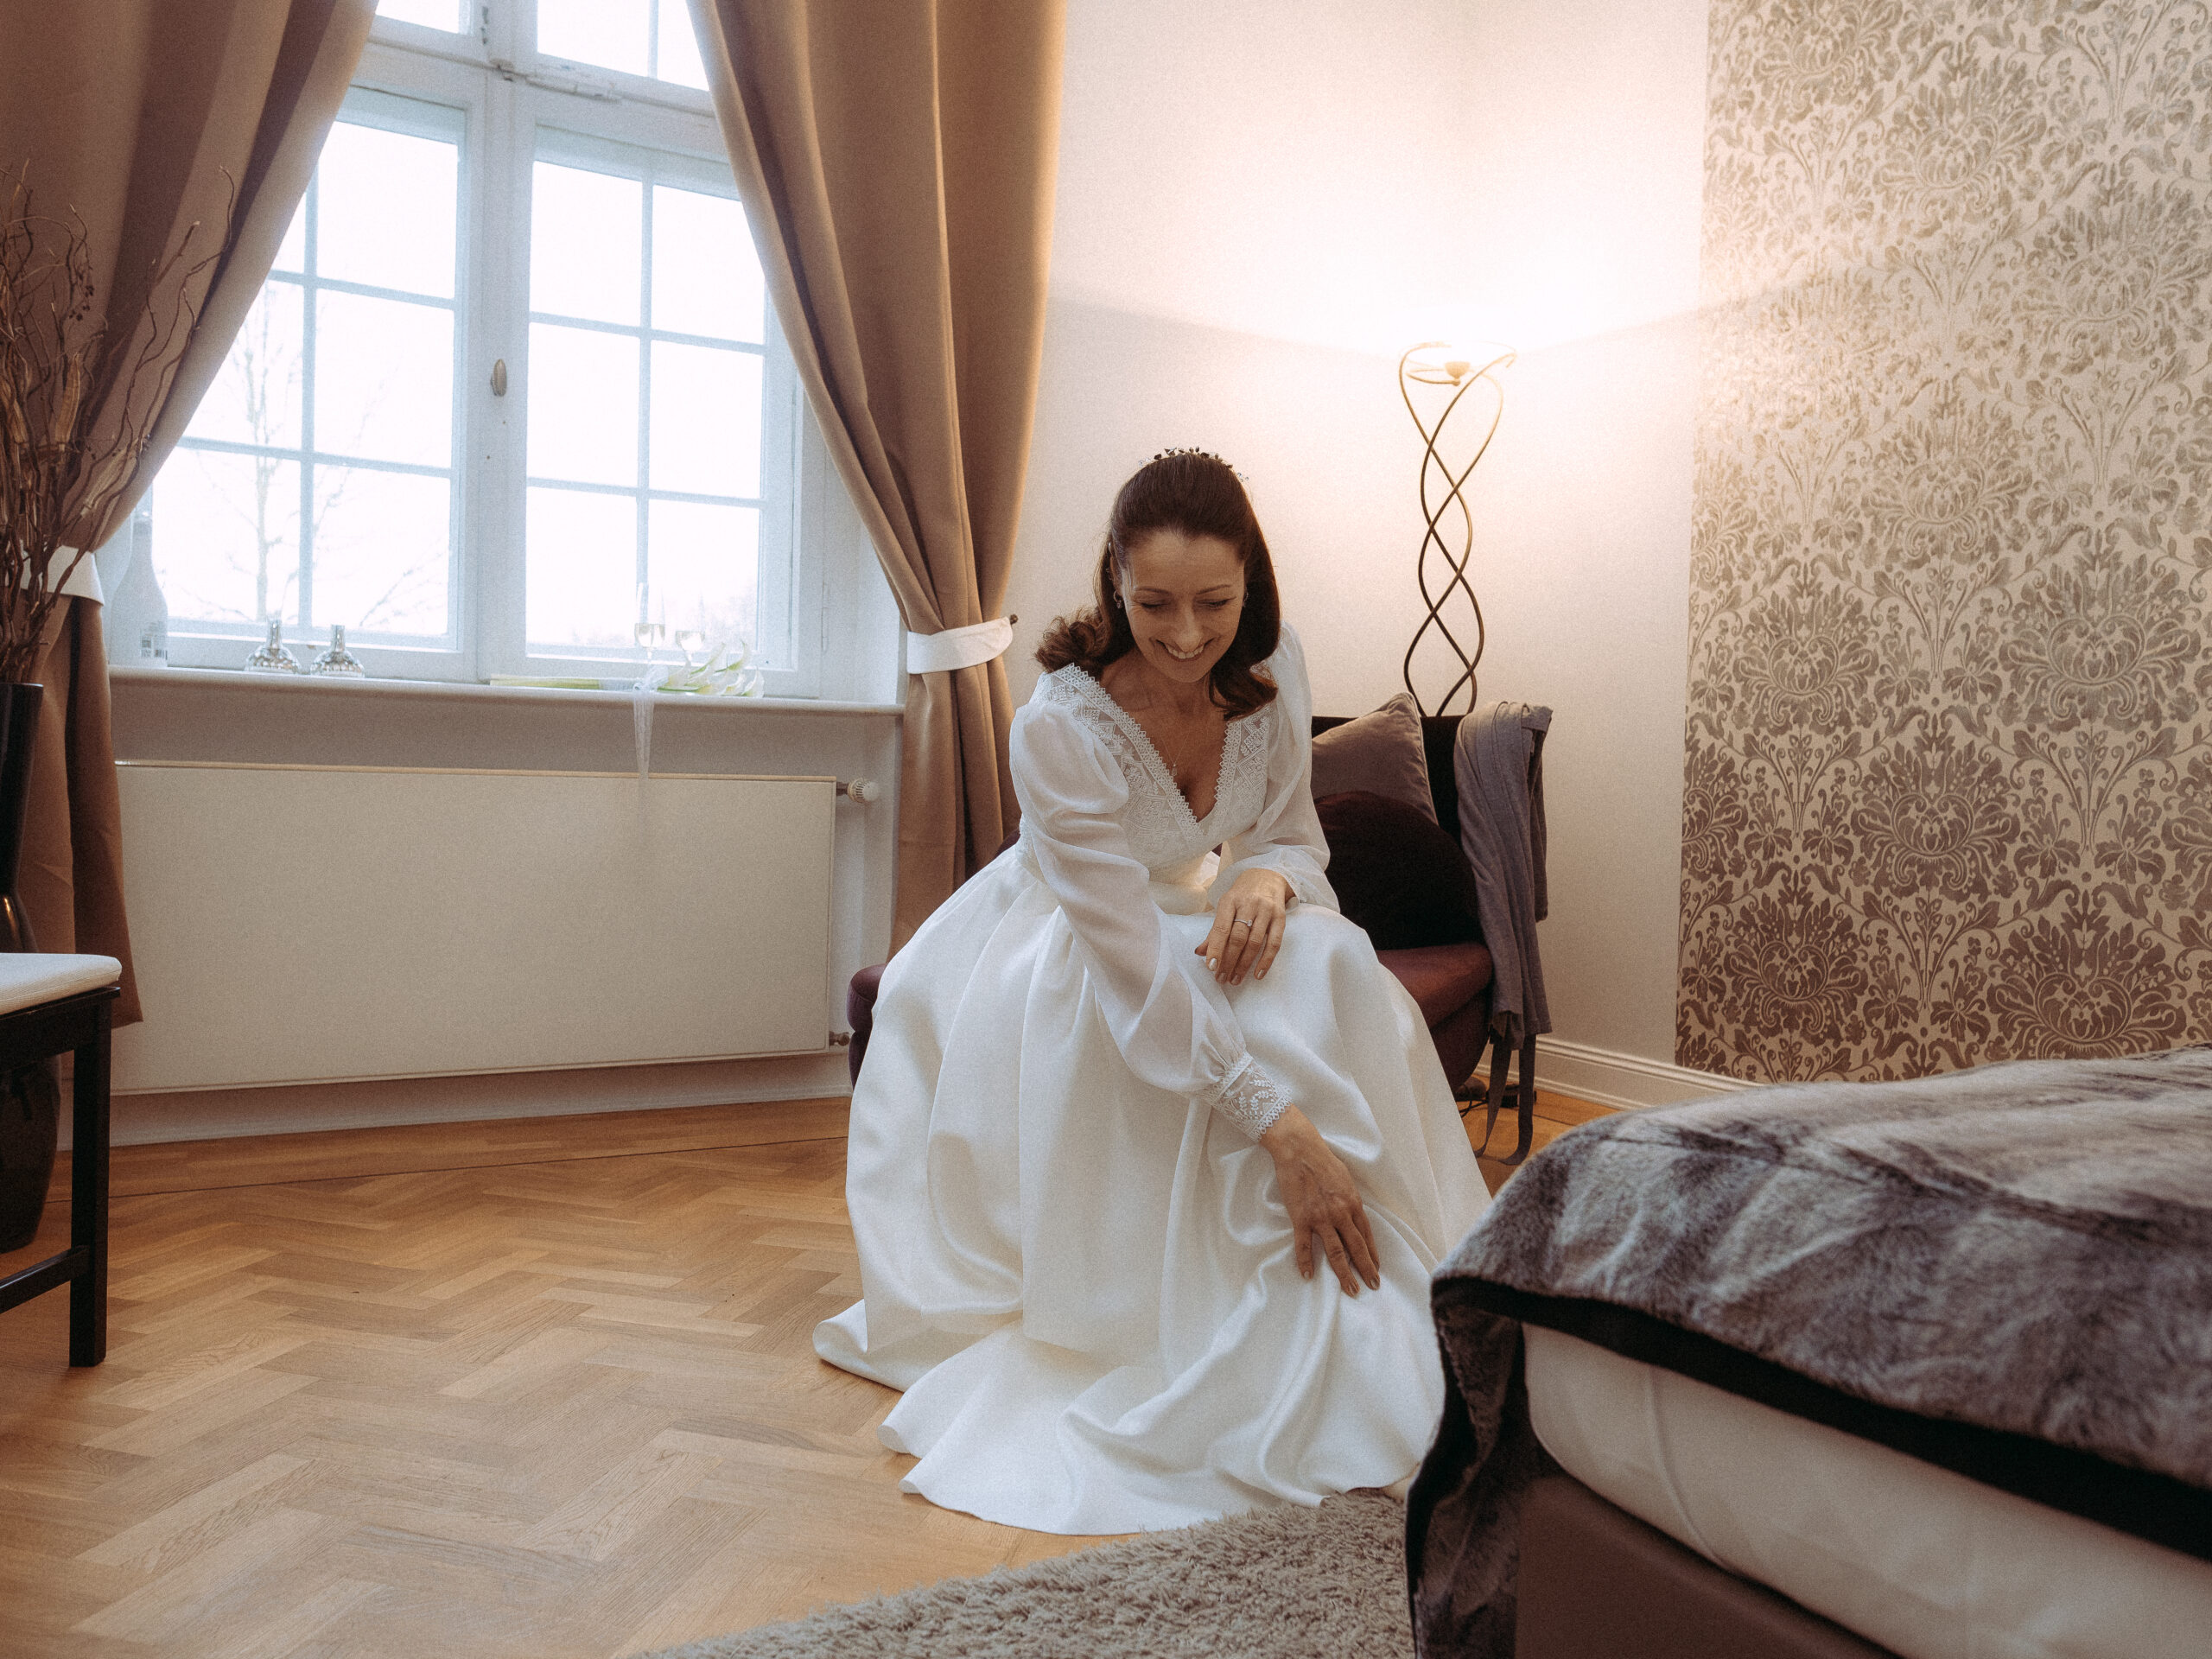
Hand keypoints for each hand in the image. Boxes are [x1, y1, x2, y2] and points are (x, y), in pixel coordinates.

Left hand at [1197, 869, 1292, 984]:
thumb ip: (1215, 930)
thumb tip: (1200, 953)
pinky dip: (1266, 961)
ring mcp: (1266, 911)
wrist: (1268, 876)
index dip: (1216, 948)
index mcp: (1230, 900)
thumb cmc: (1243, 894)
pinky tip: (1258, 974)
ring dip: (1244, 965)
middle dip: (1228, 961)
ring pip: (1255, 943)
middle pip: (1238, 938)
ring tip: (1235, 979)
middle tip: (1222, 978)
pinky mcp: (1280, 918)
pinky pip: (1274, 943)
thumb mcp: (1226, 906)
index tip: (1211, 967)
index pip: (1221, 928)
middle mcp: (1249, 904)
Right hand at [1259, 1107, 1380, 1294]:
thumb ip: (1350, 1199)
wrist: (1299, 1150)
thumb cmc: (1322, 1160)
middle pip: (1356, 1247)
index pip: (1366, 1235)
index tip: (1377, 1268)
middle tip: (1373, 1286)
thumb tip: (1353, 1214)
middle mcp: (1340, 1213)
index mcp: (1353, 1203)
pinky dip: (1305, 1262)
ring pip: (1336, 1252)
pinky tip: (1308, 1276)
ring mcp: (1321, 1218)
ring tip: (1351, 1290)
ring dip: (1344, 1273)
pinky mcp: (1301, 1218)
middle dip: (1366, 1269)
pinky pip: (1304, 1246)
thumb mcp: (1345, 1179)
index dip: (1372, 1254)